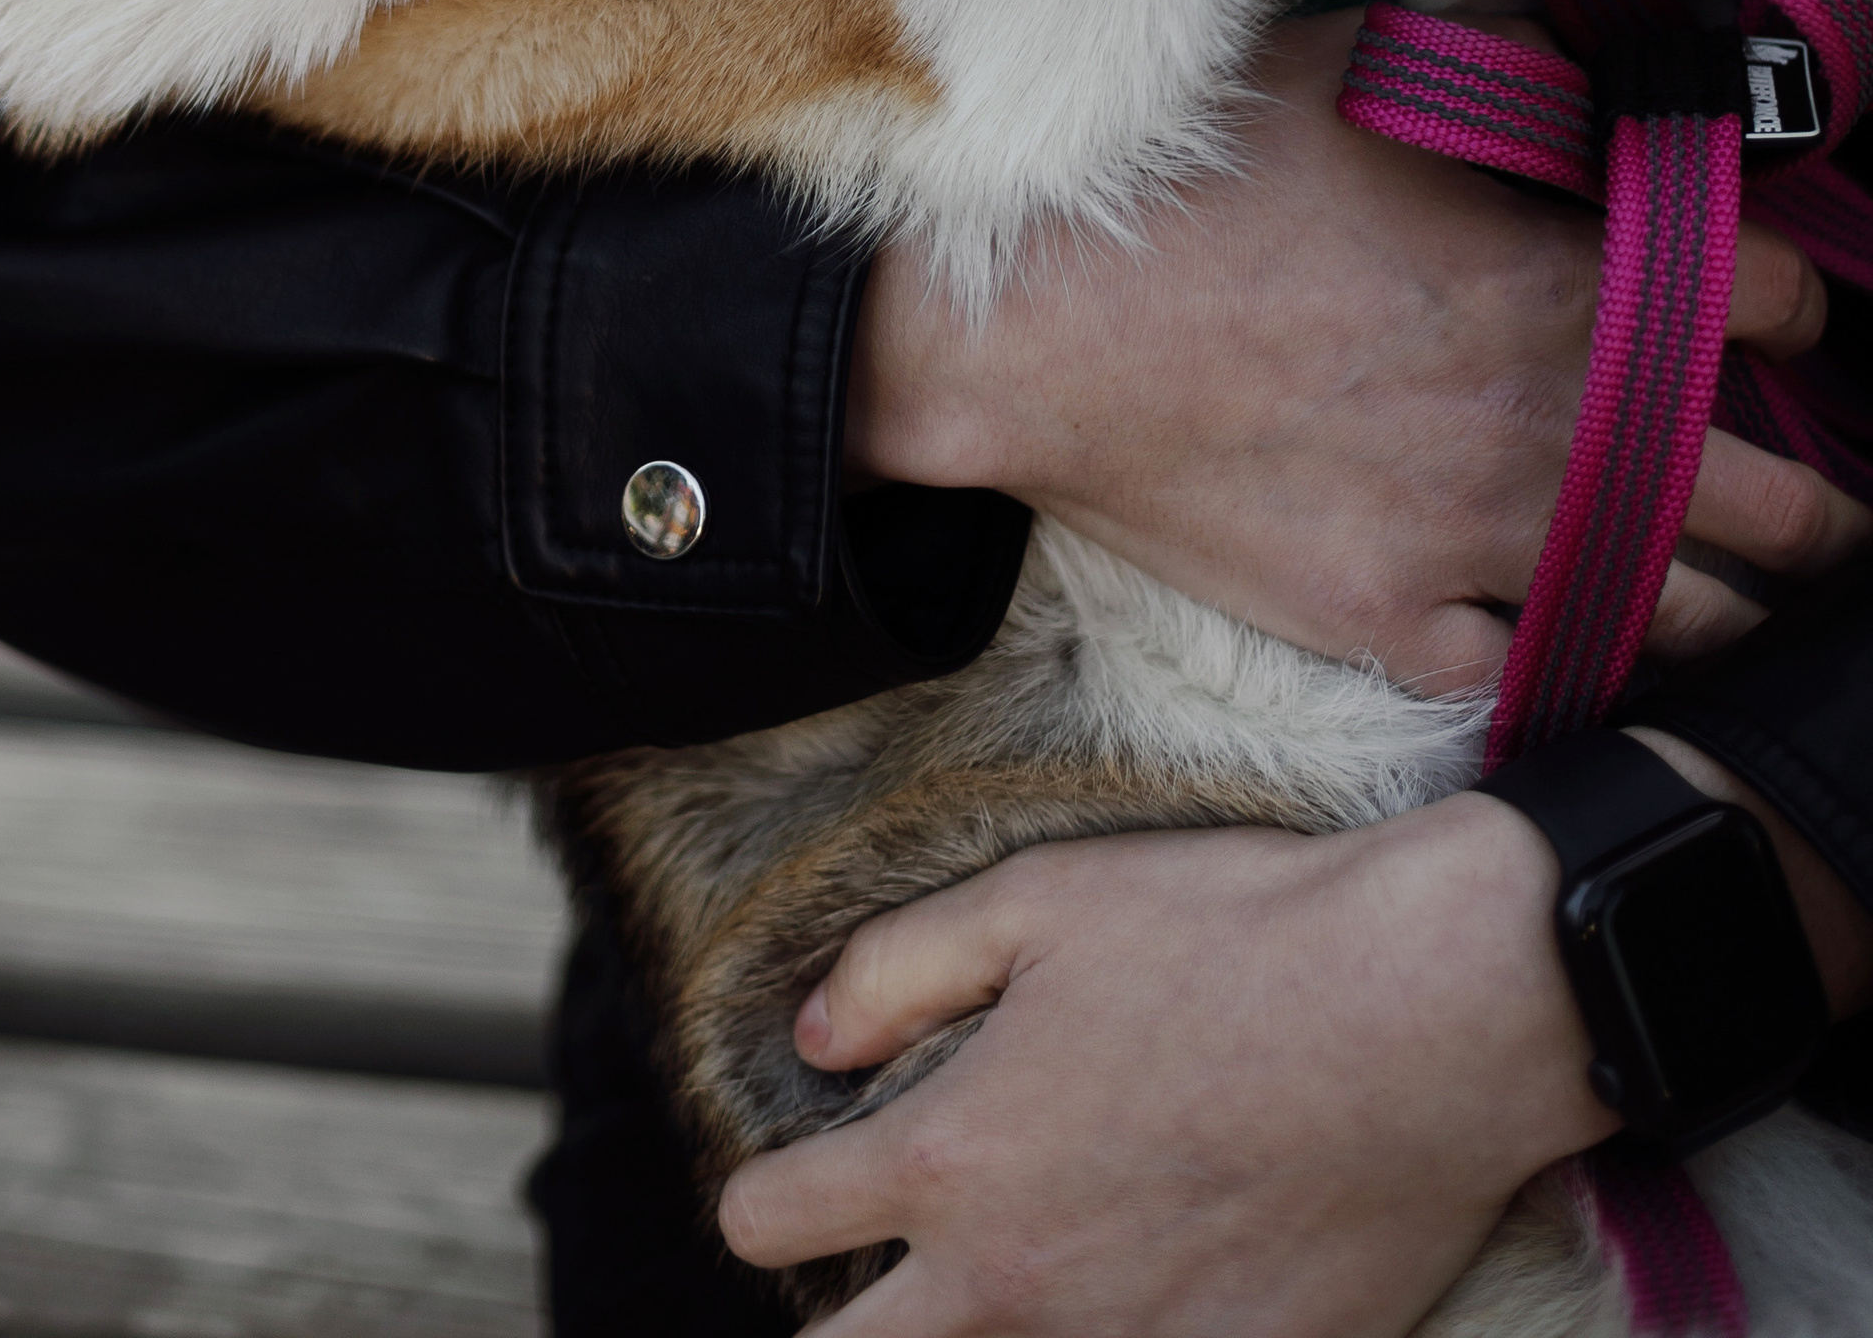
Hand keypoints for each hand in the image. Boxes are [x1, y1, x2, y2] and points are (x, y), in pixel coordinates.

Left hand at [719, 800, 1608, 1337]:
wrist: (1429, 1017)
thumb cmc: (1235, 941)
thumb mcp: (1040, 901)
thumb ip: (899, 970)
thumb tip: (816, 1039)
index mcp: (953, 1160)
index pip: (768, 1221)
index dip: (765, 1193)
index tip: (798, 1177)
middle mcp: (1017, 1286)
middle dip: (841, 1321)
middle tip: (886, 1268)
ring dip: (977, 1334)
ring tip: (1016, 1274)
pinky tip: (1136, 1280)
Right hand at [849, 13, 1863, 692]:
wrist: (1032, 327)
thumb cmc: (1189, 182)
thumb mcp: (1356, 71)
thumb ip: (1504, 65)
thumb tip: (1593, 51)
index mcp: (1559, 288)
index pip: (1772, 305)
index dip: (1788, 297)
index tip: (1777, 302)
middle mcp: (1550, 433)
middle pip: (1775, 503)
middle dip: (1816, 496)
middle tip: (1819, 493)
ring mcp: (1477, 545)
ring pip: (1684, 614)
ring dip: (1727, 593)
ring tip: (1736, 581)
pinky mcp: (1392, 623)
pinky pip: (1532, 671)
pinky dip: (1567, 653)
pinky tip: (1575, 630)